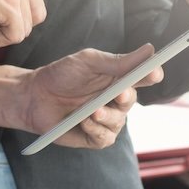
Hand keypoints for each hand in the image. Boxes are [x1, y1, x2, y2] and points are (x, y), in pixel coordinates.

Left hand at [15, 44, 162, 148]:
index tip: (154, 72)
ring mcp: (106, 119)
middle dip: (126, 97)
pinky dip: (96, 130)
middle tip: (119, 94)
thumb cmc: (61, 75)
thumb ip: (118, 60)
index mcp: (118, 77)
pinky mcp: (95, 137)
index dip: (152, 74)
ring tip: (90, 111)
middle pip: (132, 99)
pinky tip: (84, 122)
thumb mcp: (89, 62)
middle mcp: (116, 99)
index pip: (144, 76)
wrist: (34, 97)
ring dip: (106, 115)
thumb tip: (149, 50)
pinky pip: (106, 137)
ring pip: (119, 121)